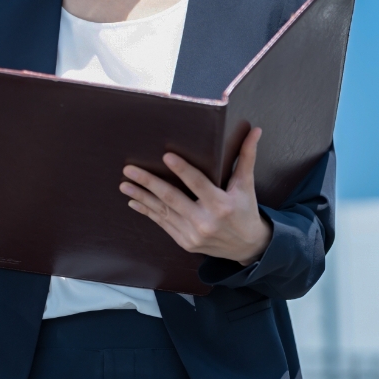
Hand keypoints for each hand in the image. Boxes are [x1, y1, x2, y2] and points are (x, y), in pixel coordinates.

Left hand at [119, 127, 271, 264]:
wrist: (248, 247)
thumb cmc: (245, 210)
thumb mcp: (246, 185)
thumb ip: (246, 157)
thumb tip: (254, 130)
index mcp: (221, 205)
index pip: (198, 184)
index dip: (182, 170)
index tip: (166, 156)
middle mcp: (205, 221)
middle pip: (172, 198)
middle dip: (149, 183)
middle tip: (129, 169)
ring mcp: (193, 235)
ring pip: (162, 211)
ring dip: (141, 196)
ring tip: (124, 184)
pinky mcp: (185, 243)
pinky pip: (162, 224)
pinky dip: (147, 212)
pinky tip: (133, 201)